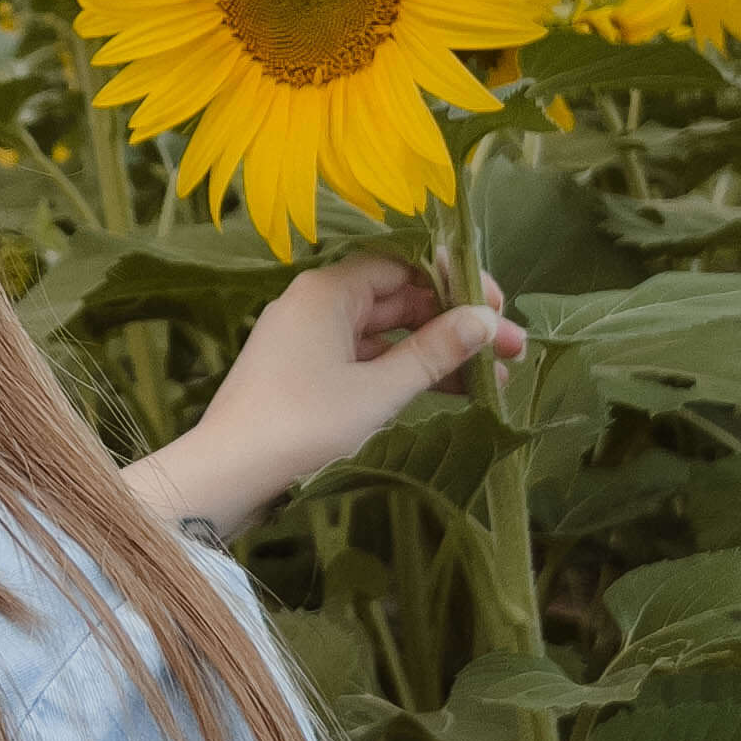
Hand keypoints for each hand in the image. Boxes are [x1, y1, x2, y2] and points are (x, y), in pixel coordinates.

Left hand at [119, 255, 527, 538]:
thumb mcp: (379, 390)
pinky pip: (366, 361)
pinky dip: (404, 373)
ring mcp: (309, 340)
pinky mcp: (305, 374)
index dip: (456, 283)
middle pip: (400, 300)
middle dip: (456, 324)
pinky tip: (448, 393)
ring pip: (387, 335)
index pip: (405, 265)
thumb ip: (435, 352)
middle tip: (512, 349)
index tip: (498, 309)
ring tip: (493, 380)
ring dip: (437, 353)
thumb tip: (485, 318)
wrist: (227, 475)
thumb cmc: (301, 425)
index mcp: (328, 290)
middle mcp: (316, 304)